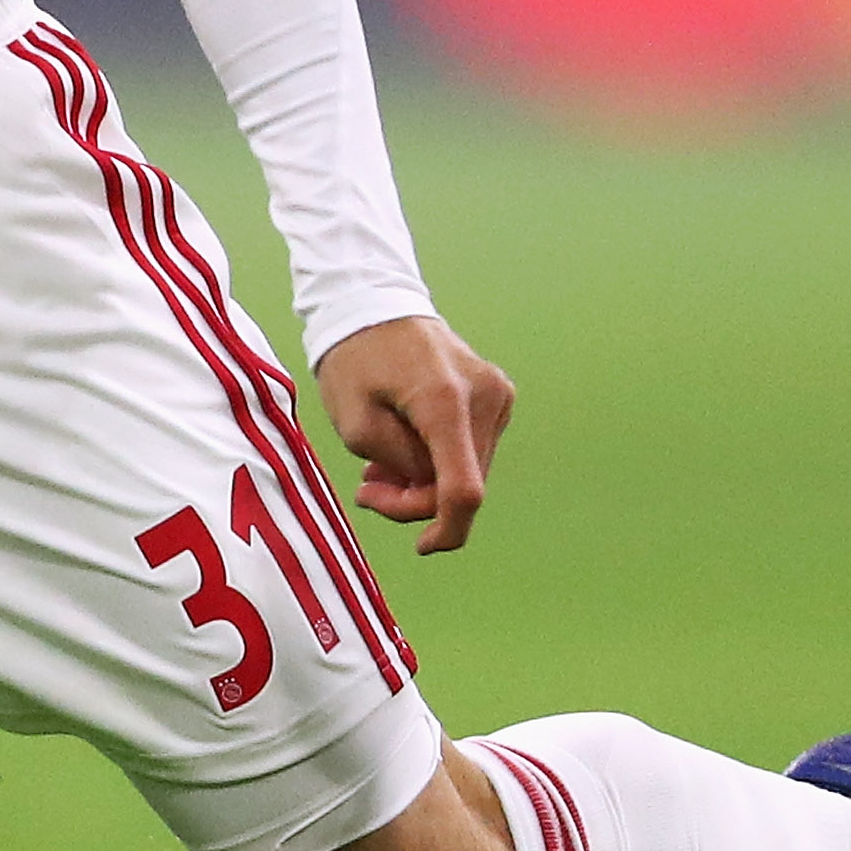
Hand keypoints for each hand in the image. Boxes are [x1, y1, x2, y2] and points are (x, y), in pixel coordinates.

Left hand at [313, 314, 514, 555]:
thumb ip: (397, 467)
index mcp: (444, 400)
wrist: (374, 303)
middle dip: (416, 499)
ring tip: (380, 465)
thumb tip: (431, 489)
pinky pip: (471, 449)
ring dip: (425, 480)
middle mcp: (484, 396)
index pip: (463, 490)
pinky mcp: (497, 395)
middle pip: (464, 484)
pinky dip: (438, 459)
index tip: (423, 547)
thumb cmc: (354, 359)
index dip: (446, 530)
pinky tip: (404, 445)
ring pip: (469, 470)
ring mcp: (497, 394)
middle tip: (369, 487)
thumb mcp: (354, 423)